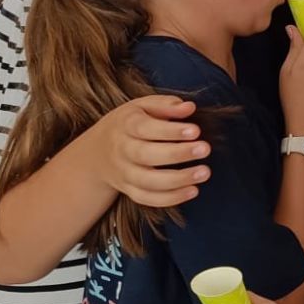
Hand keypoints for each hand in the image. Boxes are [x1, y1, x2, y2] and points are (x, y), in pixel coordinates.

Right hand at [89, 95, 211, 205]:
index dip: (170, 130)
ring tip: (204, 172)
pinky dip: (171, 198)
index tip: (196, 130)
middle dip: (177, 153)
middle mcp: (121, 150)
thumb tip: (189, 107)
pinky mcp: (129, 190)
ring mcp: (124, 173)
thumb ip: (166, 105)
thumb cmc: (130, 124)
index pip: (145, 128)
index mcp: (125, 125)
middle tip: (205, 149)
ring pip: (148, 181)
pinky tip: (193, 190)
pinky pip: (148, 198)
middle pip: (146, 155)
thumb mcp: (143, 106)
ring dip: (178, 179)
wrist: (98, 152)